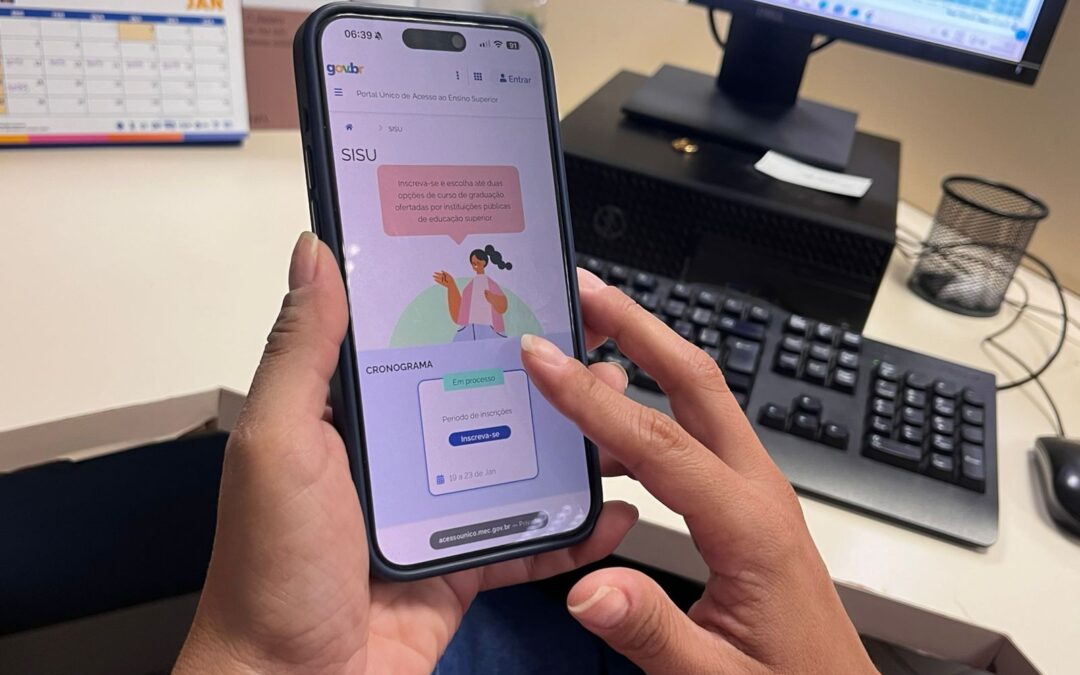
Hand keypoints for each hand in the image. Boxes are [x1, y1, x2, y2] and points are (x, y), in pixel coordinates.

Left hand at [174, 234, 637, 674]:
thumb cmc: (270, 573)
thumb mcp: (279, 445)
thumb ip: (303, 353)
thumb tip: (313, 256)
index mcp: (352, 418)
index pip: (416, 342)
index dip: (465, 307)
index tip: (514, 275)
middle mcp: (398, 458)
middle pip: (482, 398)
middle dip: (538, 370)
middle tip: (587, 341)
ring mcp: (436, 511)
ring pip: (517, 463)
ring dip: (568, 439)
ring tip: (615, 407)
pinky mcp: (464, 564)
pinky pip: (529, 540)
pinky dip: (572, 529)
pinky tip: (608, 508)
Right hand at [519, 268, 875, 674]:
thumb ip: (650, 633)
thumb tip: (586, 591)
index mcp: (751, 527)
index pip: (660, 443)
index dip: (593, 399)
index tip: (543, 358)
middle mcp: (758, 491)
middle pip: (698, 383)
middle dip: (639, 327)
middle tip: (585, 290)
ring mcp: (755, 491)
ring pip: (699, 401)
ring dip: (646, 357)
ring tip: (587, 334)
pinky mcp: (746, 503)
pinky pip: (695, 436)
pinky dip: (648, 409)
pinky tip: (605, 428)